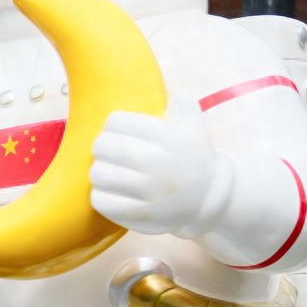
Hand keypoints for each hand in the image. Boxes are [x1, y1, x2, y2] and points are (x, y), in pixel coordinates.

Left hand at [90, 101, 232, 239]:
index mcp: (168, 137)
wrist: (207, 199)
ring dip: (98, 171)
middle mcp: (158, 163)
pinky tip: (108, 191)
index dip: (112, 125)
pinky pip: (100, 200)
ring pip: (98, 174)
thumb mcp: (194, 126)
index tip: (116, 131)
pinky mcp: (139, 215)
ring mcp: (148, 192)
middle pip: (103, 146)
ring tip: (106, 171)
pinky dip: (99, 194)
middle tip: (106, 151)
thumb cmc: (193, 158)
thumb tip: (171, 91)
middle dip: (101, 147)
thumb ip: (182, 103)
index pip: (116, 122)